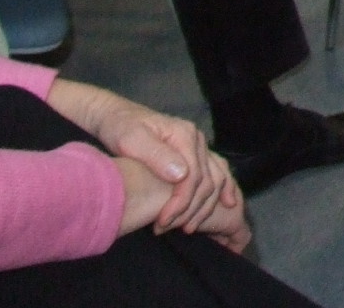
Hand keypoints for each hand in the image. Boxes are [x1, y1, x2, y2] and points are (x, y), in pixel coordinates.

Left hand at [55, 80, 247, 250]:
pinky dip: (224, 187)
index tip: (163, 222)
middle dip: (190, 209)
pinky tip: (227, 202)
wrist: (116, 115)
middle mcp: (197, 139)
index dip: (181, 202)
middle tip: (168, 228)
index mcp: (184, 135)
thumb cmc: (120, 128)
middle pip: (207, 180)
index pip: (193, 176)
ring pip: (216, 177)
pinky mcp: (195, 152)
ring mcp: (198, 145)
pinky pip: (217, 171)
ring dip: (206, 205)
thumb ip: (157, 155)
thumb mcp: (131, 140)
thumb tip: (182, 175)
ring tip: (188, 226)